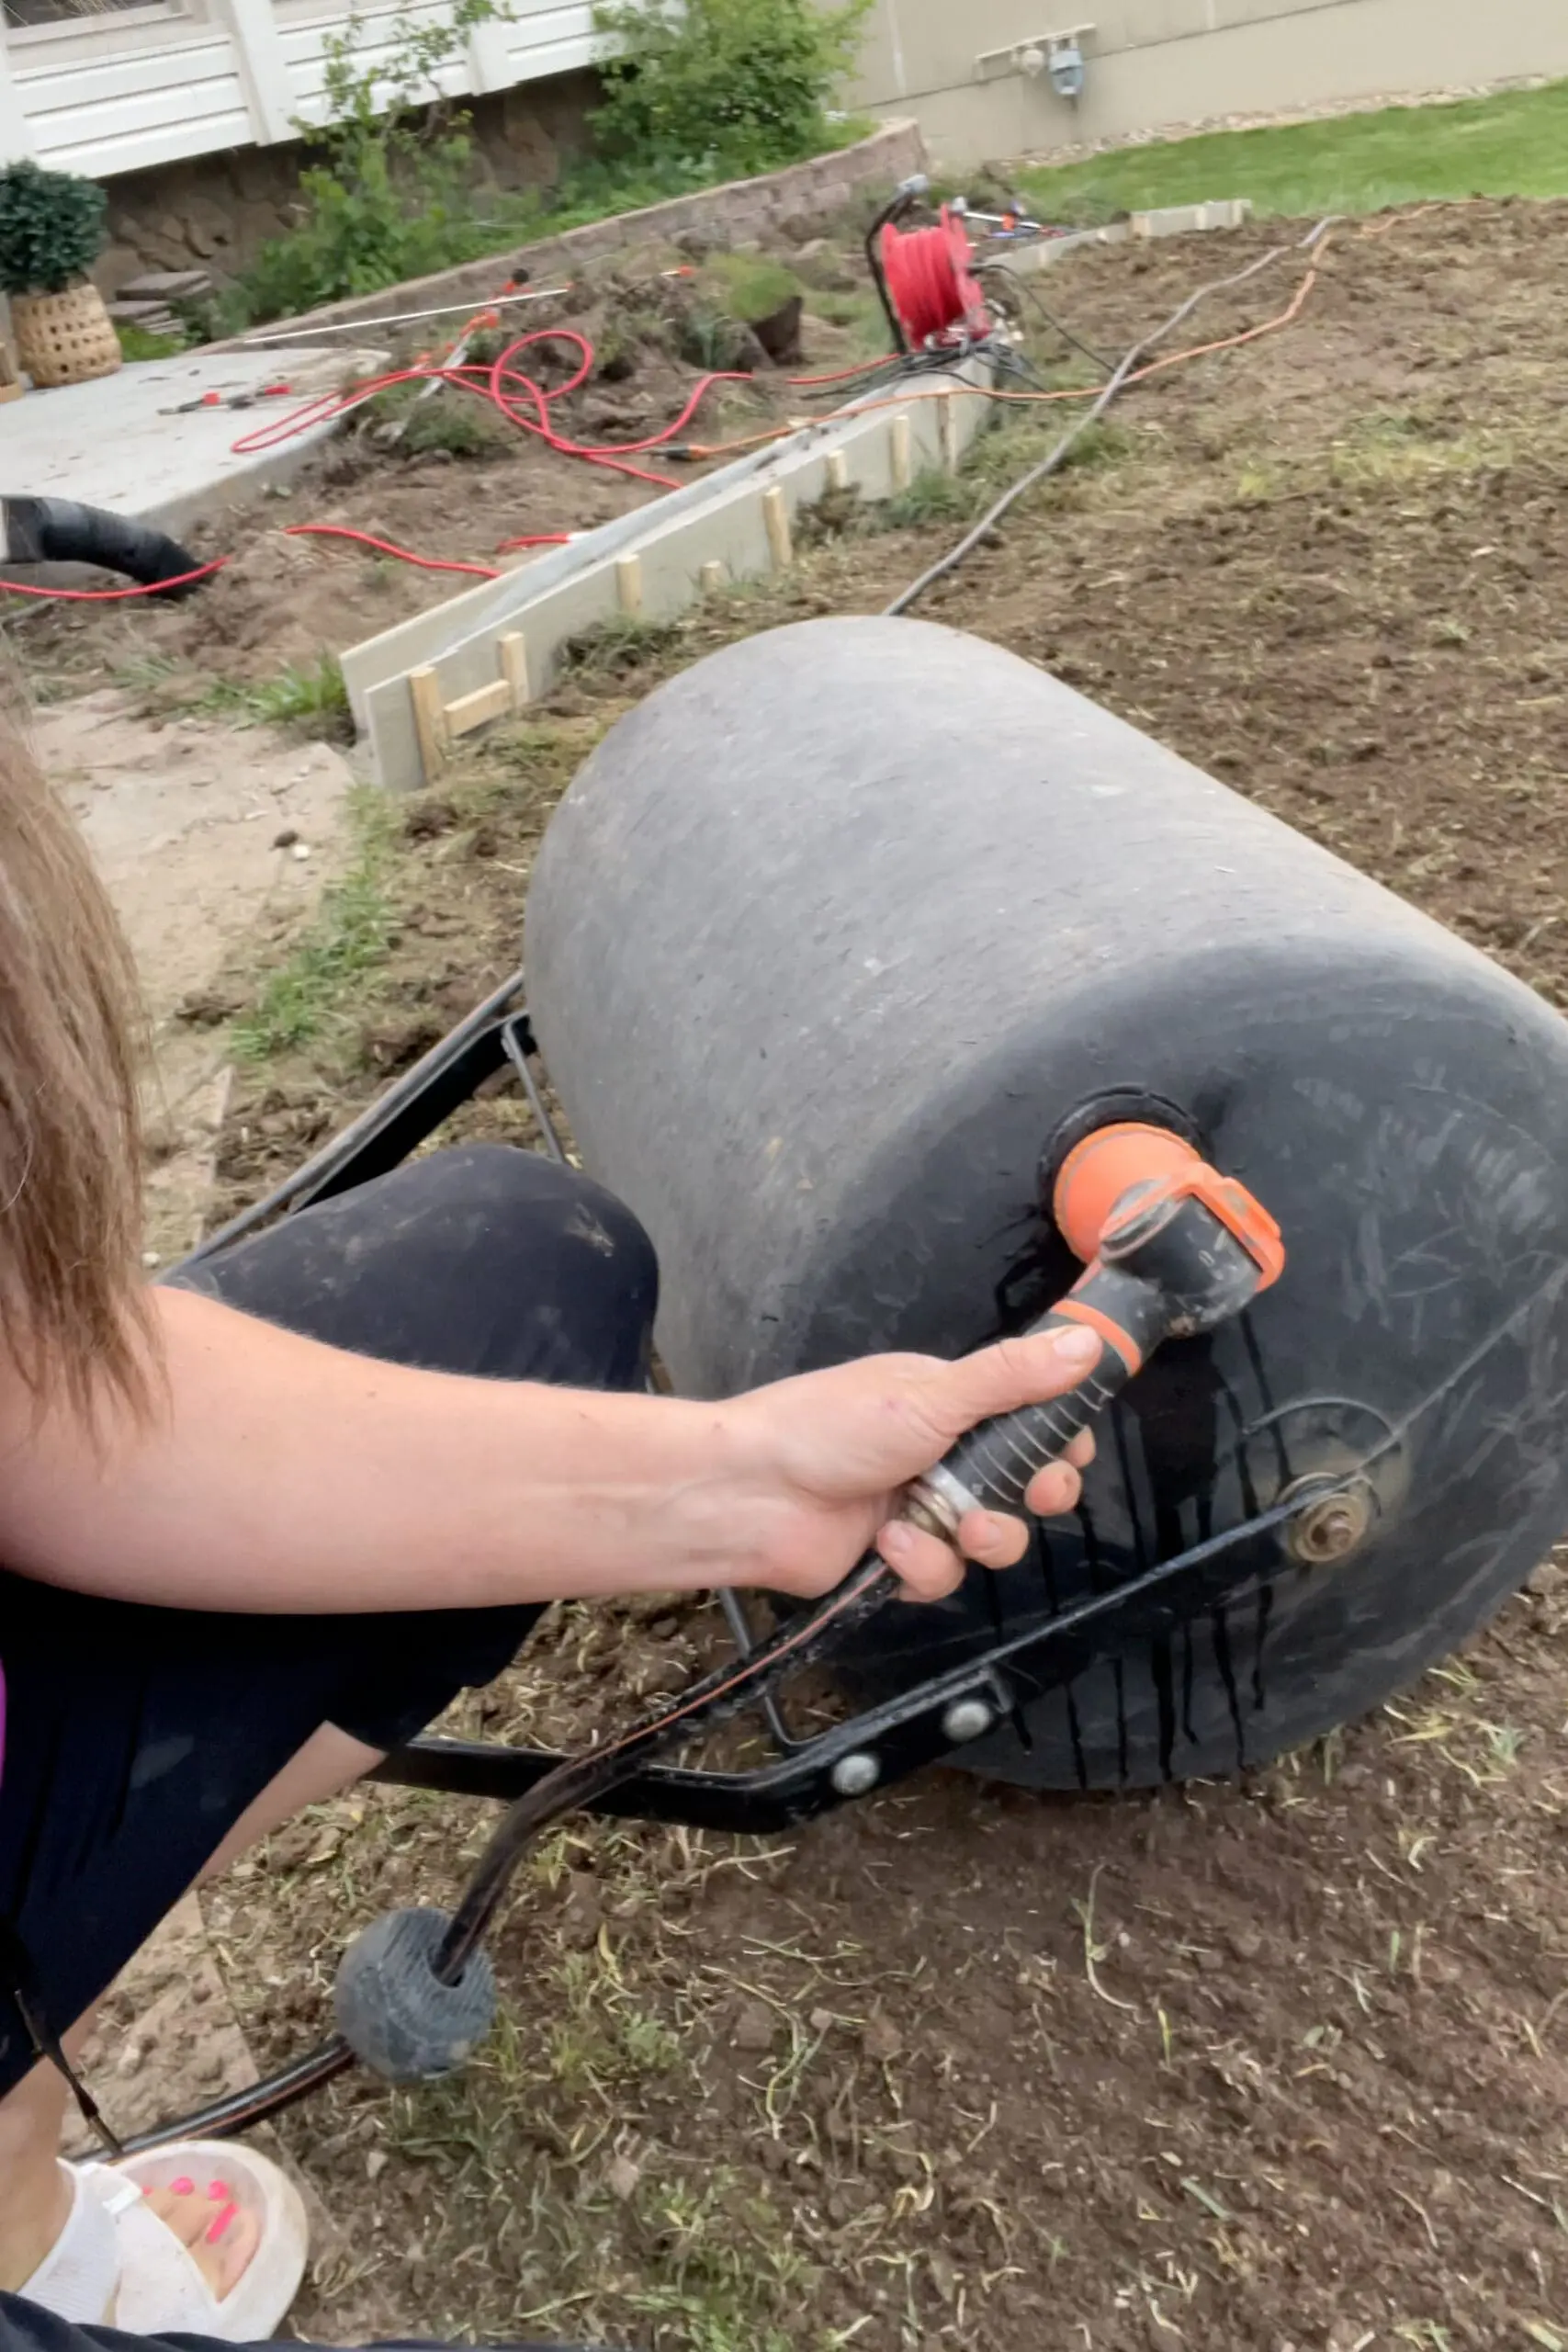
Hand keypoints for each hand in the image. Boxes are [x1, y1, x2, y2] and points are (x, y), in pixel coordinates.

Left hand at [718, 1322, 1100, 1602]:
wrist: (750, 1493)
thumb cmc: (830, 1426)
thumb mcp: (930, 1394)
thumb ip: (1011, 1377)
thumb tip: (1089, 1342)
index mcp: (952, 1402)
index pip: (1033, 1421)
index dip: (1061, 1440)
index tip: (1072, 1451)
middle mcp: (945, 1454)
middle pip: (1028, 1486)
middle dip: (1040, 1493)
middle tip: (1037, 1493)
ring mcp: (924, 1510)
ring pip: (995, 1539)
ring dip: (983, 1535)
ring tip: (954, 1524)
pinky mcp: (901, 1561)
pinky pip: (945, 1576)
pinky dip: (923, 1563)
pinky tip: (888, 1543)